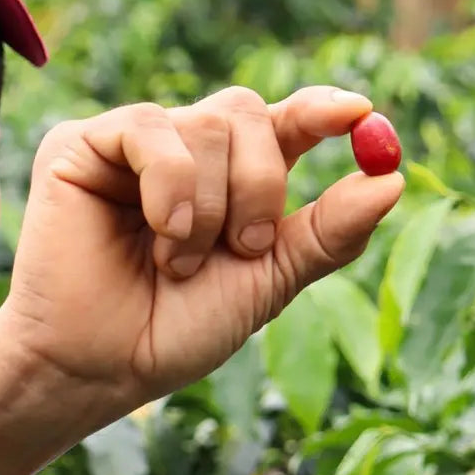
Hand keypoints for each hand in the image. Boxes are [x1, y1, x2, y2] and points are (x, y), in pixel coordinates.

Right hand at [0, 86, 403, 420]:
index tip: (360, 115)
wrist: (99, 365)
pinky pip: (149, 127)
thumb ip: (327, 232)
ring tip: (176, 261)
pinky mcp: (81, 145)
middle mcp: (183, 151)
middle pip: (247, 112)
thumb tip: (392, 180)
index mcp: (230, 179)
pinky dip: (170, 185)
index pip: (283, 121)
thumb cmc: (174, 329)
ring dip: (209, 206)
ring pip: (205, 123)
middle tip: (245, 247)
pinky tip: (158, 232)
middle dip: (261, 185)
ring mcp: (132, 145)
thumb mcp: (268, 281)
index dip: (322, 109)